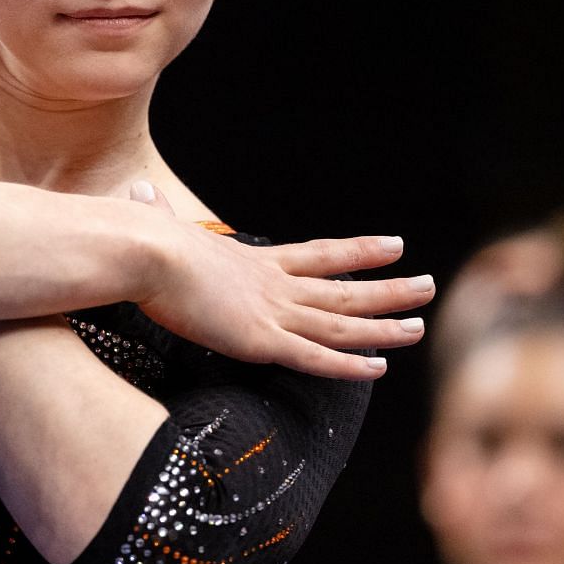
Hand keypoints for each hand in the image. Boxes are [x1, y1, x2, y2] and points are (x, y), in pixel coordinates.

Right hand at [128, 180, 432, 380]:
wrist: (143, 252)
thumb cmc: (144, 242)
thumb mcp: (158, 227)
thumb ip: (156, 215)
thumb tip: (136, 194)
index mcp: (255, 261)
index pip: (319, 254)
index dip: (358, 252)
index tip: (392, 246)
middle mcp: (274, 285)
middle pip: (344, 288)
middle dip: (389, 289)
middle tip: (427, 286)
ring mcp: (271, 312)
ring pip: (341, 323)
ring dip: (383, 325)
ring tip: (420, 325)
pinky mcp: (259, 340)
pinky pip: (314, 357)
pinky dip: (348, 364)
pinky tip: (378, 369)